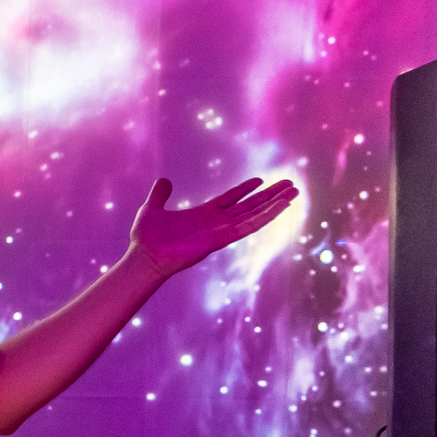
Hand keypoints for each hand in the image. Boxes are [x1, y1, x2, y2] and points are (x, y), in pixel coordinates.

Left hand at [128, 175, 297, 278]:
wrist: (144, 256)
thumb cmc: (146, 238)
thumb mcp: (152, 209)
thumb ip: (160, 195)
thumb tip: (163, 181)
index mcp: (203, 214)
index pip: (230, 199)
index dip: (245, 189)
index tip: (261, 180)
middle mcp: (216, 223)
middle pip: (249, 206)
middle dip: (269, 196)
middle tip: (290, 185)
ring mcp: (220, 231)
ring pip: (254, 215)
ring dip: (274, 205)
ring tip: (293, 193)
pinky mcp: (221, 240)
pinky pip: (248, 228)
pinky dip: (265, 218)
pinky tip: (280, 208)